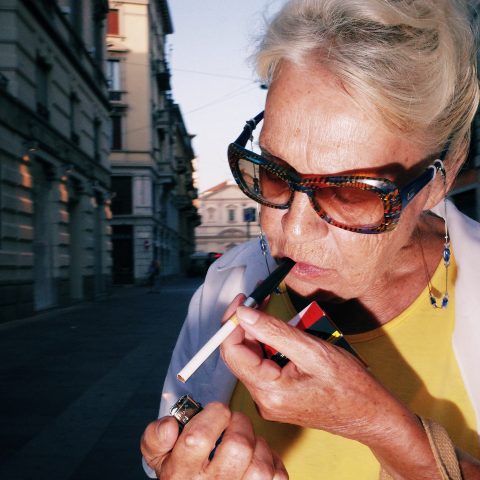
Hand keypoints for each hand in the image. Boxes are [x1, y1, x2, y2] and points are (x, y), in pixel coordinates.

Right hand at [141, 402, 287, 478]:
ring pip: (260, 465)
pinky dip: (272, 461)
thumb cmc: (180, 475)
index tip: (217, 410)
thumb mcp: (158, 457)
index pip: (198, 438)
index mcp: (181, 473)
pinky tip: (258, 457)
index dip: (213, 414)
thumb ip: (155, 437)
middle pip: (237, 447)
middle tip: (234, 420)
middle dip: (240, 423)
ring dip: (258, 444)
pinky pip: (276, 477)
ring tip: (247, 440)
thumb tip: (169, 424)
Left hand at [221, 302, 418, 444]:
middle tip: (261, 299)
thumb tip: (244, 314)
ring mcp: (270, 400)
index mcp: (269, 392)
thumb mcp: (312, 350)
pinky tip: (290, 335)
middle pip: (241, 353)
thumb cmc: (350, 387)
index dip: (233, 322)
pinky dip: (273, 345)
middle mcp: (263, 400)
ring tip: (286, 318)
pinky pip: (266, 365)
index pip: (232, 351)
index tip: (244, 300)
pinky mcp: (278, 396)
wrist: (371, 415)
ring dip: (264, 333)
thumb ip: (274, 331)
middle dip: (249, 324)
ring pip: (254, 357)